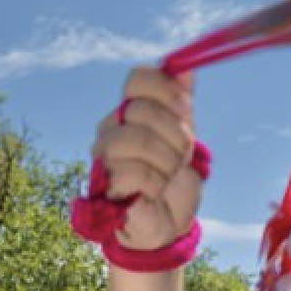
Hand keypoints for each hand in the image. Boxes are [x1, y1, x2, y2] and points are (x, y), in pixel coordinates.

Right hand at [92, 67, 202, 250]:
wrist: (168, 223)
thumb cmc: (173, 178)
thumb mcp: (185, 135)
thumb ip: (181, 102)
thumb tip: (185, 67)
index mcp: (130, 109)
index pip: (139, 78)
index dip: (167, 91)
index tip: (186, 112)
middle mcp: (112, 127)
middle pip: (144, 109)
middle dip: (176, 136)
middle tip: (180, 157)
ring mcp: (105, 154)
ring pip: (139, 139)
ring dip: (167, 162)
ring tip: (168, 175)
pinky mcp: (106, 183)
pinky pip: (136, 171)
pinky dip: (156, 184)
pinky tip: (154, 191)